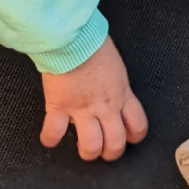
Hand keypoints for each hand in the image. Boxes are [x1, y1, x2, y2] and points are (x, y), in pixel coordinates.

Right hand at [40, 35, 148, 160]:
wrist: (72, 36)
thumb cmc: (92, 41)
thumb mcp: (115, 64)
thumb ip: (115, 83)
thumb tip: (110, 89)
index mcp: (122, 93)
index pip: (138, 125)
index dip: (134, 136)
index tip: (127, 136)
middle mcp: (105, 106)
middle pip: (116, 143)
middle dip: (111, 152)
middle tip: (104, 149)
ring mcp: (82, 109)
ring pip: (91, 147)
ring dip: (88, 152)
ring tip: (83, 148)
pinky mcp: (59, 106)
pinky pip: (54, 133)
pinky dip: (50, 139)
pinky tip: (50, 139)